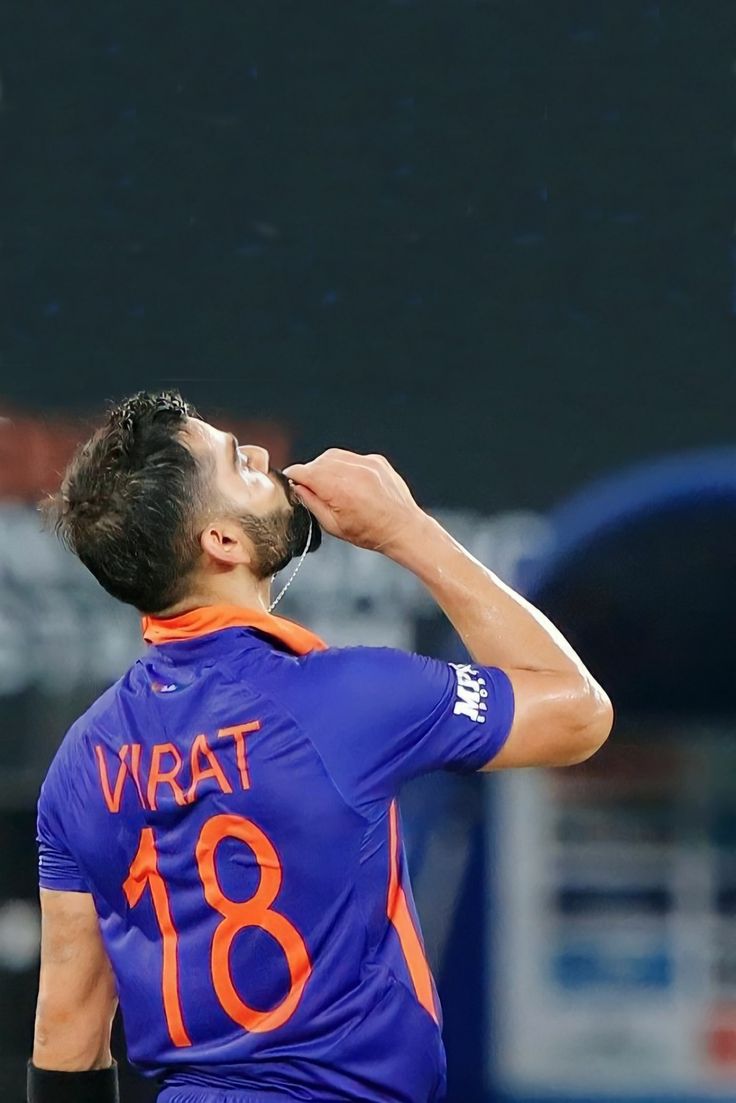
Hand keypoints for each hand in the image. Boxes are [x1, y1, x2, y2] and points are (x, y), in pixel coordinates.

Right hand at [283, 449, 424, 553]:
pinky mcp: (376, 460)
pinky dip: (345, 466)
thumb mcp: (333, 525)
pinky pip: (351, 457)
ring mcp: (366, 463)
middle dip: (311, 474)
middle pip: (316, 462)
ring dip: (326, 468)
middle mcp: (353, 471)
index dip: (293, 478)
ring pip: (333, 456)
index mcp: (339, 489)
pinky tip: (350, 483)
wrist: (403, 528)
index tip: (292, 484)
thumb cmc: (370, 532)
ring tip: (333, 487)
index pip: (303, 471)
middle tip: (315, 491)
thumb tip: (296, 487)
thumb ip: (311, 503)